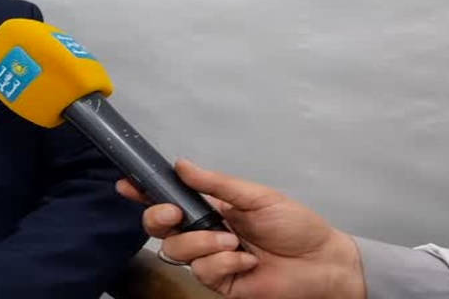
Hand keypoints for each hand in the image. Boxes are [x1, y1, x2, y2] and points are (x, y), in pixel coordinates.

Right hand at [116, 159, 365, 298]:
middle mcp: (205, 232)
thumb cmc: (295, 225)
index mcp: (212, 207)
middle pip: (161, 228)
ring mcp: (212, 259)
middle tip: (175, 213)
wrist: (323, 262)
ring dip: (203, 243)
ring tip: (233, 241)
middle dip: (159, 218)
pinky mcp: (222, 284)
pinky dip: (222, 262)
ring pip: (178, 251)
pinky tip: (244, 260)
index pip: (170, 198)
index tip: (125, 184)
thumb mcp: (256, 196)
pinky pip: (203, 272)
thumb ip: (216, 184)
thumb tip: (181, 164)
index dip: (144, 192)